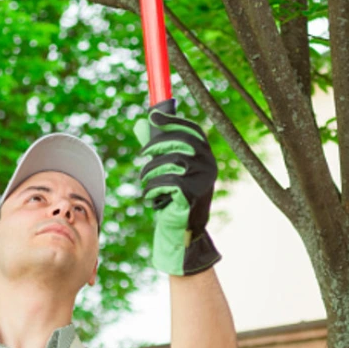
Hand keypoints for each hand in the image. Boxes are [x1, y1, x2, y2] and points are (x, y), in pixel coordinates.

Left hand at [134, 99, 221, 275]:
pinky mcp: (193, 194)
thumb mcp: (166, 169)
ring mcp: (203, 179)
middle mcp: (209, 164)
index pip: (192, 130)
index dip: (172, 121)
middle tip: (142, 155)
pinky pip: (166, 182)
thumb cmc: (174, 197)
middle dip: (155, 146)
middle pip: (178, 142)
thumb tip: (140, 123)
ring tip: (146, 182)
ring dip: (150, 172)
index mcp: (205, 156)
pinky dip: (153, 188)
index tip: (152, 117)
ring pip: (169, 162)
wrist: (183, 230)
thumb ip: (156, 145)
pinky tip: (153, 197)